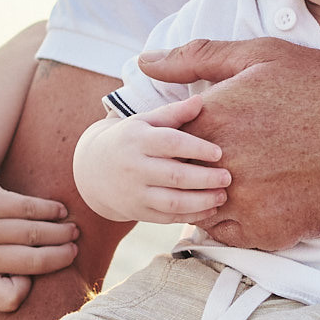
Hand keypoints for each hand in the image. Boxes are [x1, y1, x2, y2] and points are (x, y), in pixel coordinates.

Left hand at [0, 161, 78, 319]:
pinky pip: (29, 208)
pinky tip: (60, 210)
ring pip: (34, 233)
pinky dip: (51, 210)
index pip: (7, 298)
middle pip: (31, 262)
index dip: (23, 290)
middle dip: (59, 256)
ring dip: (61, 232)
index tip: (29, 278)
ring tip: (73, 232)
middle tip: (73, 251)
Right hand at [73, 97, 230, 224]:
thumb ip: (173, 113)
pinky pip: (167, 217)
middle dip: (205, 179)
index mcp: (137, 139)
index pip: (170, 143)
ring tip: (223, 196)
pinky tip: (210, 209)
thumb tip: (200, 101)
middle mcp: (134, 167)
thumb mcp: (145, 121)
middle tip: (227, 177)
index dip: (196, 148)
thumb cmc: (129, 140)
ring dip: (201, 201)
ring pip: (172, 201)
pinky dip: (191, 215)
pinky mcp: (137, 212)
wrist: (92, 170)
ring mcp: (134, 193)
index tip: (219, 152)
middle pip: (174, 176)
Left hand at [134, 39, 319, 251]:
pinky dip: (239, 220)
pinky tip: (266, 197)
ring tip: (249, 177)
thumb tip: (146, 61)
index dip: (174, 134)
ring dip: (212, 197)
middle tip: (230, 157)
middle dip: (190, 169)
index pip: (162, 135)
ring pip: (201, 207)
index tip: (196, 133)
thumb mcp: (267, 55)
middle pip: (179, 175)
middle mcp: (221, 163)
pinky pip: (231, 234)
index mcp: (215, 116)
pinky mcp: (267, 232)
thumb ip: (199, 57)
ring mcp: (243, 202)